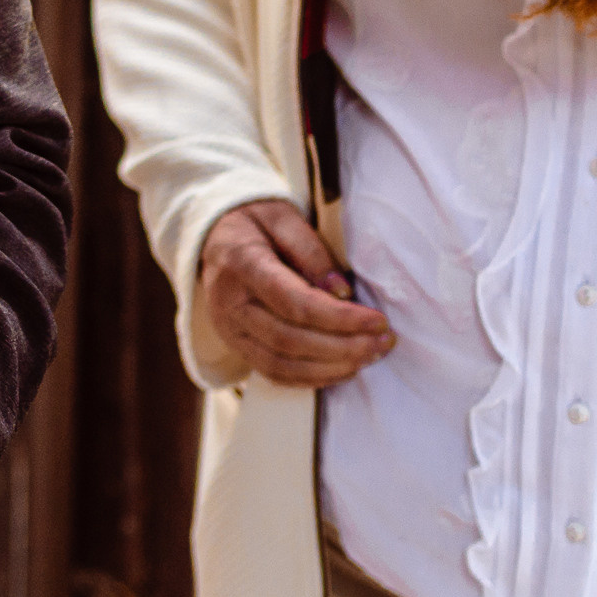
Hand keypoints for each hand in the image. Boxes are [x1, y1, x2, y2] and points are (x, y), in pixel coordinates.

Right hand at [198, 199, 391, 386]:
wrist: (213, 236)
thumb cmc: (254, 223)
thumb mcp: (283, 218)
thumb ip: (312, 252)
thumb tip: (343, 293)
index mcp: (240, 264)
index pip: (294, 302)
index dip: (340, 318)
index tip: (378, 320)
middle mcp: (228, 303)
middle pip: (289, 339)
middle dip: (343, 347)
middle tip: (382, 343)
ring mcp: (227, 328)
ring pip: (281, 364)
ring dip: (331, 368)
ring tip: (369, 356)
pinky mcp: (235, 344)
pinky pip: (273, 373)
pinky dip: (311, 379)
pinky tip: (342, 369)